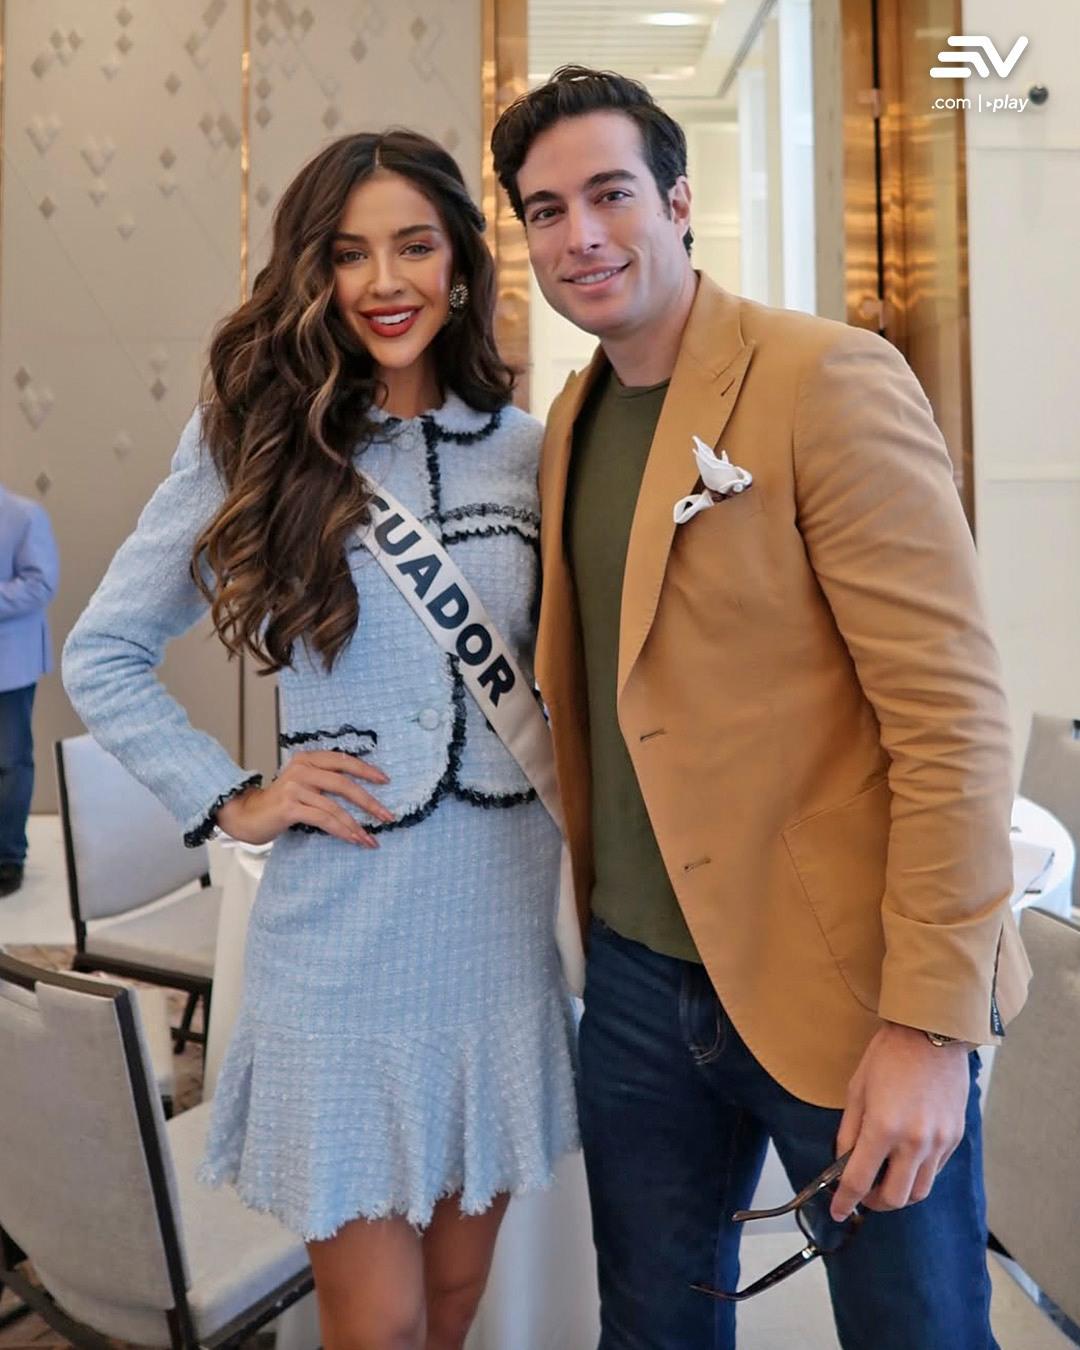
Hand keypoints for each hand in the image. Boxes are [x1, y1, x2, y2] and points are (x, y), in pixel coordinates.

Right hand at [216, 751, 393, 847]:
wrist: (246, 815)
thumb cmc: (279, 802)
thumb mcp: (303, 784)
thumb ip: (324, 781)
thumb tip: (361, 792)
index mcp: (308, 759)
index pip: (343, 760)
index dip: (366, 770)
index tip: (385, 781)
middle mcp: (302, 769)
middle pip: (344, 783)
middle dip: (369, 802)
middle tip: (387, 816)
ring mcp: (295, 787)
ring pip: (335, 807)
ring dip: (356, 825)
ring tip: (370, 839)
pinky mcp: (290, 807)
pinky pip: (323, 819)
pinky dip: (341, 831)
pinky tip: (352, 839)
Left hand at [830, 1022, 970, 1221]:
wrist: (931, 1035)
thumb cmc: (889, 1057)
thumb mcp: (857, 1091)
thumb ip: (849, 1133)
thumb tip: (843, 1162)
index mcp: (883, 1128)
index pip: (860, 1181)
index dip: (845, 1201)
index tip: (837, 1211)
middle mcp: (914, 1141)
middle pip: (895, 1198)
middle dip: (874, 1202)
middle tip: (862, 1192)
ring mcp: (938, 1142)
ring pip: (919, 1191)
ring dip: (899, 1193)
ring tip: (885, 1178)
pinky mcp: (954, 1138)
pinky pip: (935, 1171)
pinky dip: (917, 1174)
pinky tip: (905, 1159)